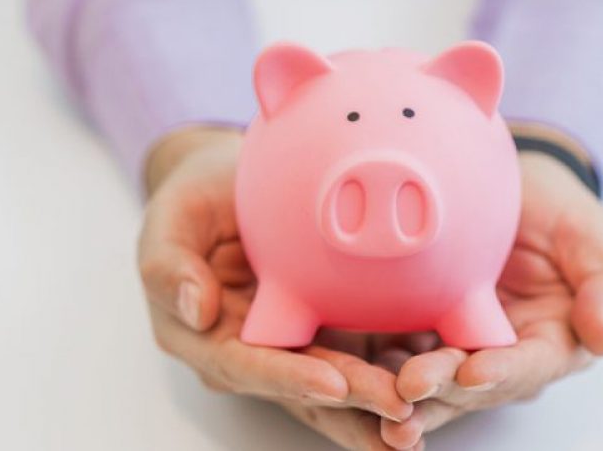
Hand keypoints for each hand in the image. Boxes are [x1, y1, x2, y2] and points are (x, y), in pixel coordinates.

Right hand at [138, 127, 415, 449]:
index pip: (245, 365)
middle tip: (399, 410)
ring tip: (420, 418)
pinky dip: (391, 374)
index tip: (332, 381)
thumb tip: (197, 311)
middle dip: (349, 404)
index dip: (288, 377)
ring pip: (333, 386)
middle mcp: (246, 354)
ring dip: (375, 406)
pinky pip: (358, 358)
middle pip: (299, 386)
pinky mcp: (322, 331)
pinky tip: (434, 383)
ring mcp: (287, 346)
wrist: (228, 183)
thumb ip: (169, 266)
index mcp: (203, 336)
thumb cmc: (193, 200)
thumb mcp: (168, 219)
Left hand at [379, 150, 602, 448]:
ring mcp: (455, 345)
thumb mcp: (590, 233)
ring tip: (375, 405)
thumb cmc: (555, 208)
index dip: (503, 372)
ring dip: (401, 396)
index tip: (473, 371)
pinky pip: (392, 354)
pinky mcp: (417, 331)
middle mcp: (500, 355)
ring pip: (429, 380)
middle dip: (441, 390)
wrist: (504, 183)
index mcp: (549, 342)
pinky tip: (346, 380)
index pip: (528, 366)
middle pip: (470, 383)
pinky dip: (372, 371)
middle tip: (408, 389)